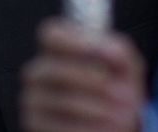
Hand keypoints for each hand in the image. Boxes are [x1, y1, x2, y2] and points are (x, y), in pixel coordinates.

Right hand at [20, 18, 146, 131]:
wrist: (109, 124)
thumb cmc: (113, 89)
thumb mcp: (123, 68)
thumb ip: (120, 52)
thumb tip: (112, 51)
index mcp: (55, 50)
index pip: (51, 35)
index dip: (76, 41)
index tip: (103, 52)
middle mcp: (38, 73)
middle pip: (57, 70)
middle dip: (96, 83)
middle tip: (125, 94)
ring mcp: (33, 101)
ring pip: (63, 103)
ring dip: (99, 110)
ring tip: (123, 116)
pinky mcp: (34, 125)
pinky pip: (61, 128)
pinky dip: (89, 129)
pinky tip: (107, 129)